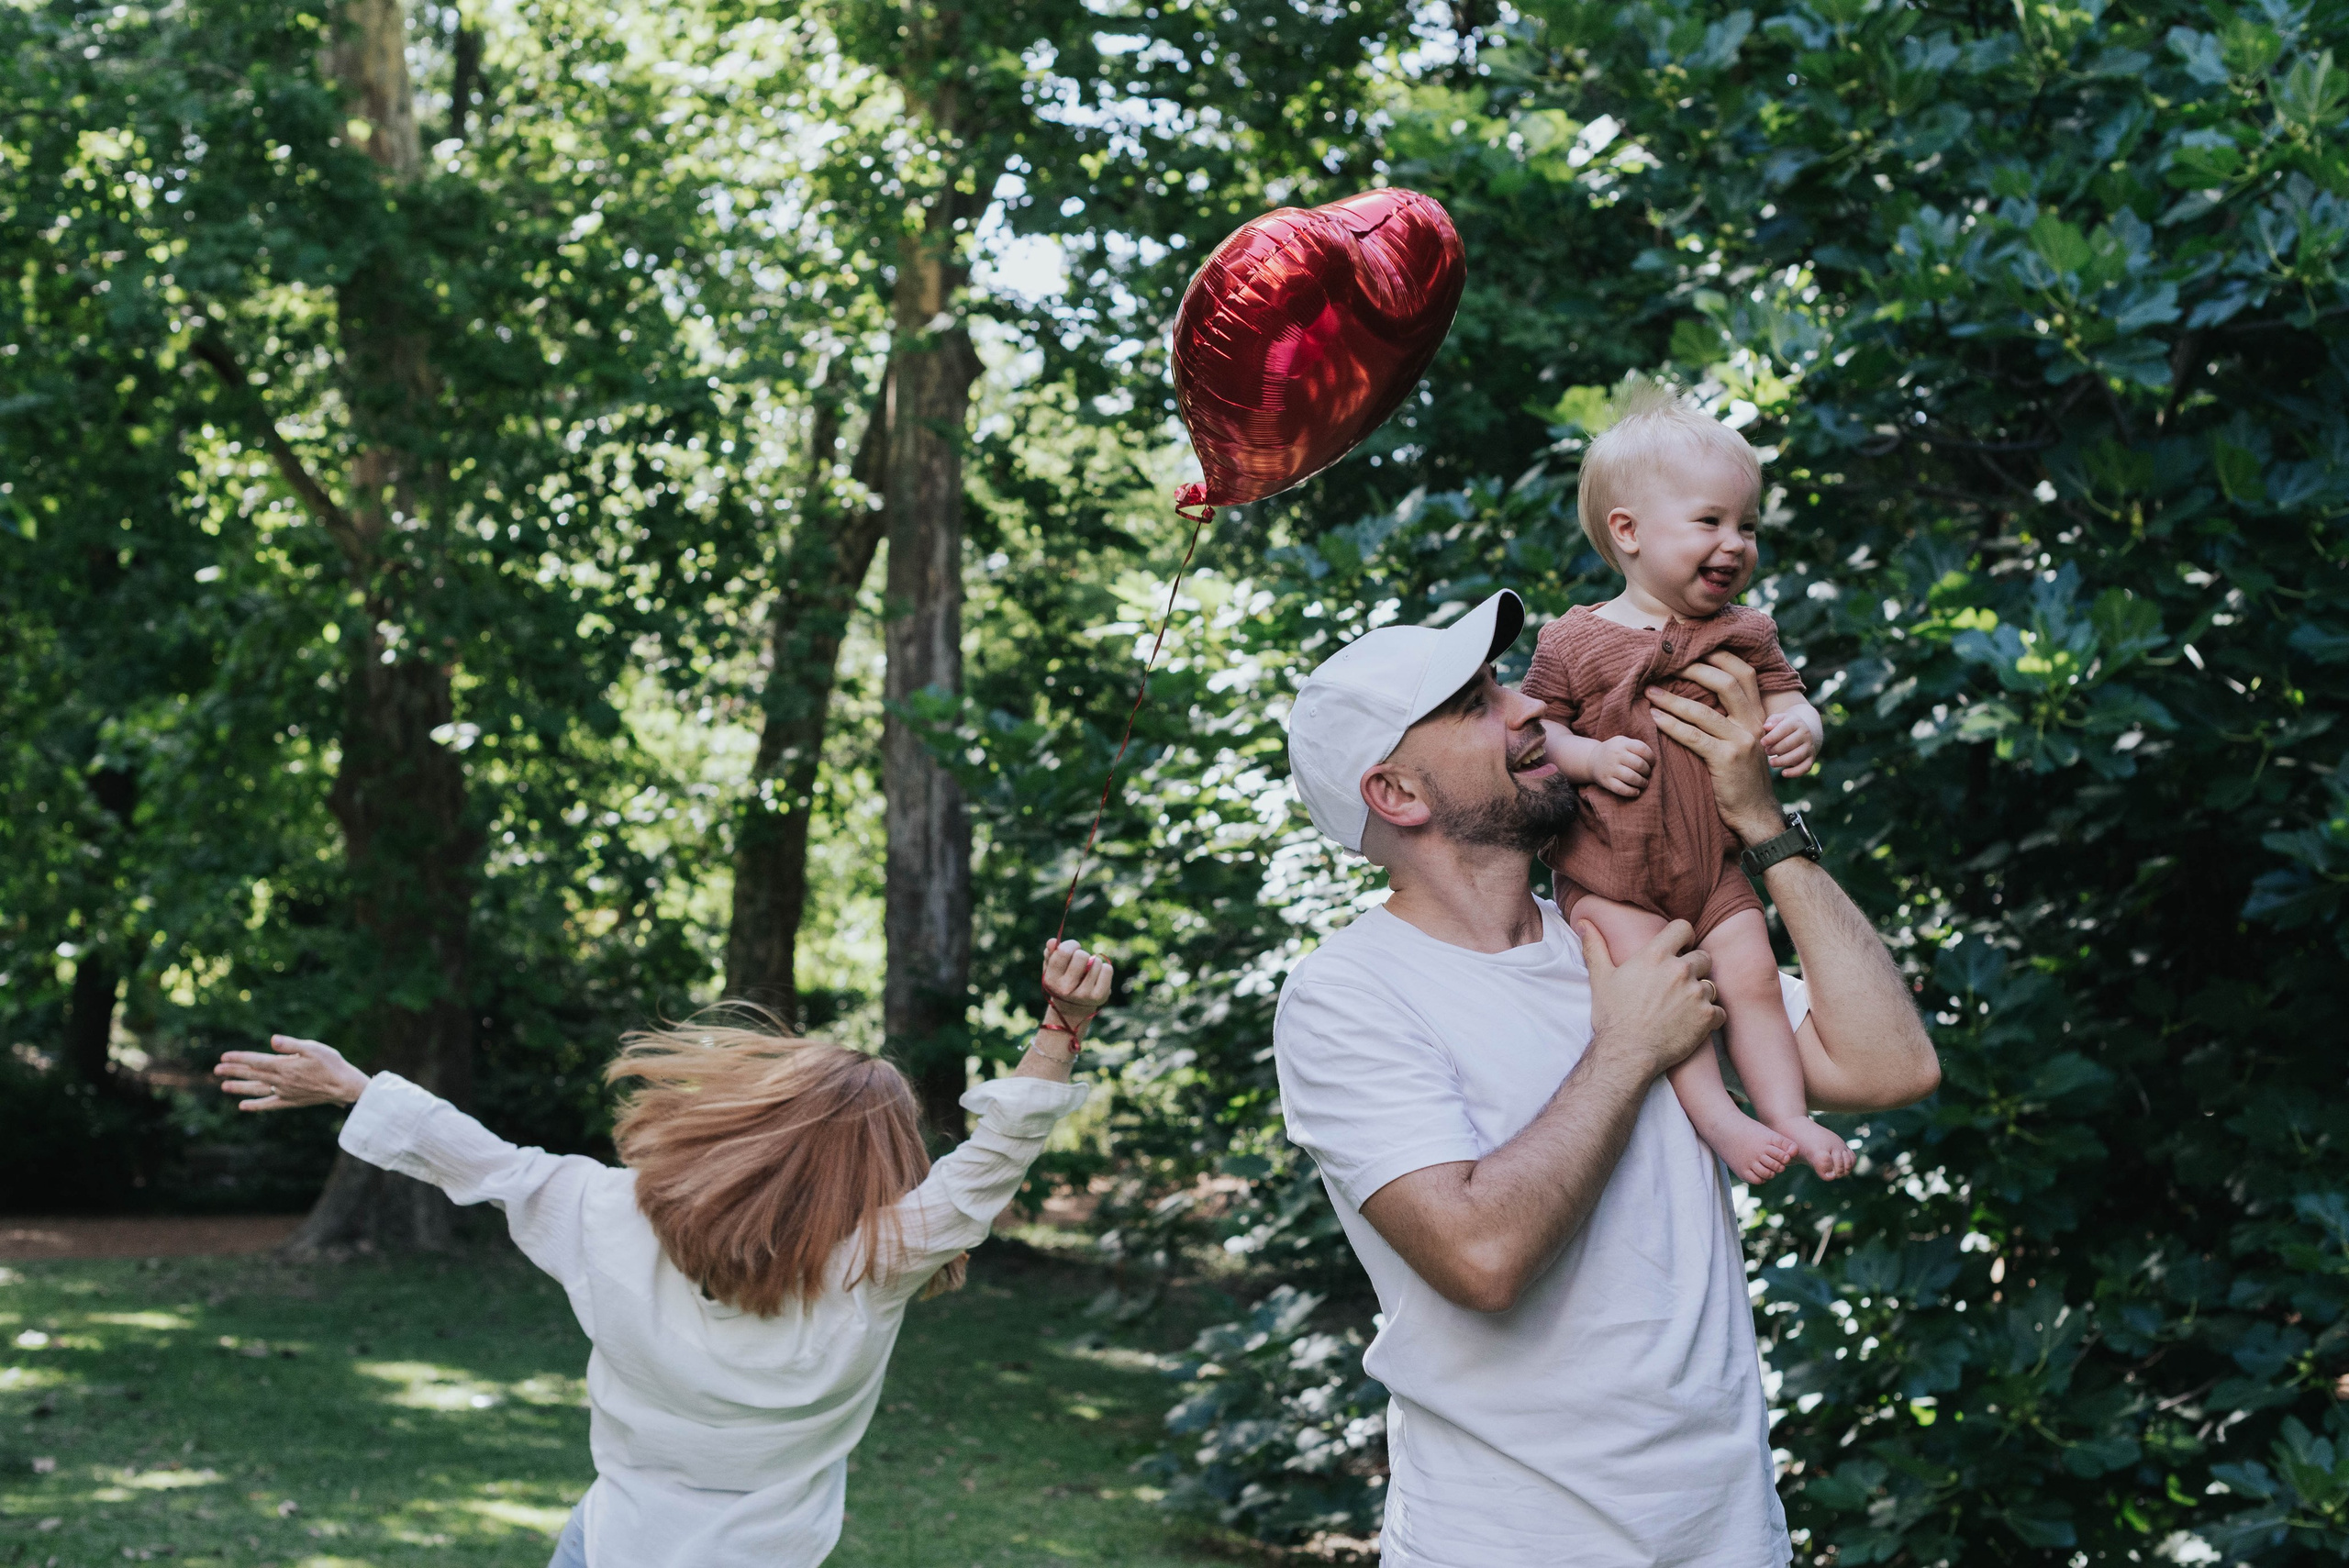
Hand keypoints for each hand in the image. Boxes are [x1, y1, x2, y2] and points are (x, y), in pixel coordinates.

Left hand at [214, 1035, 369, 1110]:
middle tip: (216, 1069)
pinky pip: (269, 1104)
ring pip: (257, 1090)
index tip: (223, 1056)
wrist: (344, 1087)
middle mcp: (281, 1081)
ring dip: (239, 1088)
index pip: (256, 1061)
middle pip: (253, 1075)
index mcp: (285, 1066)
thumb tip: (272, 1040)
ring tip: (223, 1086)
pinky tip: (243, 1106)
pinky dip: (255, 1105)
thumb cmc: (331, 1064)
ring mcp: (284, 1092)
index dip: (239, 1058)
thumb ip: (291, 1044)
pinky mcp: (290, 1101)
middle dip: (233, 1071)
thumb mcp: (314, 1048)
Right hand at [1041, 939, 1113, 1031]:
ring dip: (1094, 962)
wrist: (1072, 1009)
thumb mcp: (1052, 969)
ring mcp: (1083, 994)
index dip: (1071, 945)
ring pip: (1096, 961)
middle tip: (1081, 963)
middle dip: (1083, 954)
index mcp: (1051, 979)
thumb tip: (1052, 942)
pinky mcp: (1099, 997)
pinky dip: (1104, 969)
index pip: (1063, 952)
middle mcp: (1066, 989)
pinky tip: (1098, 977)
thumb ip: (1051, 954)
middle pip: (1082, 956)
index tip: (1073, 948)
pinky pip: (1107, 970)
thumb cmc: (1062, 981)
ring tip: (1088, 972)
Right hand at [1578, 919, 1724, 1079]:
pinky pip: (1719, 1011)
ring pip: (1711, 985)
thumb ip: (1595, 947)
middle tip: (1679, 985)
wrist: (1627, 1053)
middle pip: (1703, 957)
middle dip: (1695, 968)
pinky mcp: (1707, 1016)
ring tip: (1683, 1008)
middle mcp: (1680, 970)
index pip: (1683, 928)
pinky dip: (1710, 1017)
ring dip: (1701, 994)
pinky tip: (1693, 1024)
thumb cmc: (1613, 1016)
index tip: (1680, 948)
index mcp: (1655, 955)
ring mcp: (1696, 993)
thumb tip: (1583, 923)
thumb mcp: (1600, 978)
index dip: (1684, 937)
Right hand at [1590, 735, 1653, 797]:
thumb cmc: (1614, 751)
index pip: (1642, 749)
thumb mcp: (1623, 742)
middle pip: (1639, 764)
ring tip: (1644, 783)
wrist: (1592, 759)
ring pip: (1632, 777)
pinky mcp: (1606, 781)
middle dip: (1647, 771)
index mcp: (1622, 744)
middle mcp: (1615, 755)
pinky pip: (1621, 789)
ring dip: (1642, 782)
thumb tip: (1652, 761)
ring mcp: (1610, 769)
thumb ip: (1636, 747)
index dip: (1651, 757)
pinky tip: (1636, 791)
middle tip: (1647, 773)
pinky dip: (1631, 792)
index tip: (1652, 763)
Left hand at [1644, 652, 1784, 847]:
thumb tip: (1700, 694)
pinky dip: (1671, 725)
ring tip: (1650, 692)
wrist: (1756, 814)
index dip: (1719, 656)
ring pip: (1703, 710)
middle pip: (1726, 682)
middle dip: (1694, 669)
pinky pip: (1694, 736)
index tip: (1693, 648)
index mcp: (1758, 715)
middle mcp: (1753, 723)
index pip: (1744, 673)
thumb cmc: (1742, 778)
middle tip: (1667, 665)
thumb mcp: (1742, 742)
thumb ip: (1729, 719)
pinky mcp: (1726, 760)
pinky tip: (1655, 719)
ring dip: (1672, 699)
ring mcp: (1742, 741)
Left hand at [1762, 705, 1820, 776]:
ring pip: (1797, 756)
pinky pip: (1805, 767)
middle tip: (1766, 751)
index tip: (1762, 743)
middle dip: (1776, 749)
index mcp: (1796, 723)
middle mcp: (1805, 734)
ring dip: (1782, 761)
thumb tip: (1766, 727)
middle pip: (1790, 743)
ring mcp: (1809, 747)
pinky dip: (1795, 772)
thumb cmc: (1783, 727)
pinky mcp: (1811, 758)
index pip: (1784, 729)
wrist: (1802, 733)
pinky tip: (1783, 773)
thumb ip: (1771, 721)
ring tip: (1771, 762)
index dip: (1772, 737)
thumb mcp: (1778, 719)